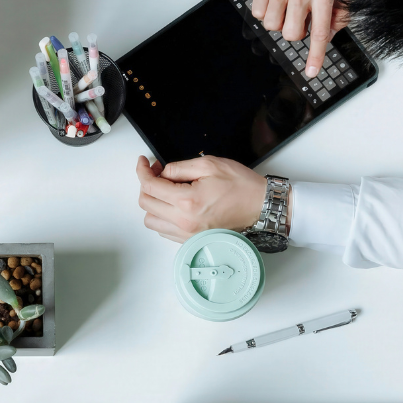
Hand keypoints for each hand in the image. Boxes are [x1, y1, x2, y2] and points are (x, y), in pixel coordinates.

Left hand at [136, 155, 265, 241]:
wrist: (260, 207)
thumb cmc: (241, 186)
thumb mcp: (209, 165)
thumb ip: (179, 168)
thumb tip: (161, 172)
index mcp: (187, 201)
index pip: (150, 186)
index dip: (142, 171)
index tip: (143, 162)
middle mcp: (183, 221)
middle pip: (146, 204)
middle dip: (146, 184)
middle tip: (157, 172)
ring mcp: (186, 234)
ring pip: (151, 221)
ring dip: (152, 203)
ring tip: (164, 190)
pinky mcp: (191, 240)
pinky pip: (164, 231)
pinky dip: (162, 217)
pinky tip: (172, 205)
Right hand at [250, 0, 348, 77]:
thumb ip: (340, 7)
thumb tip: (332, 32)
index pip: (320, 32)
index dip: (316, 56)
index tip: (312, 72)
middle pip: (292, 33)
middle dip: (297, 32)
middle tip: (301, 19)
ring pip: (272, 25)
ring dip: (279, 22)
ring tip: (287, 8)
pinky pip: (257, 12)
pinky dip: (264, 11)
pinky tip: (274, 0)